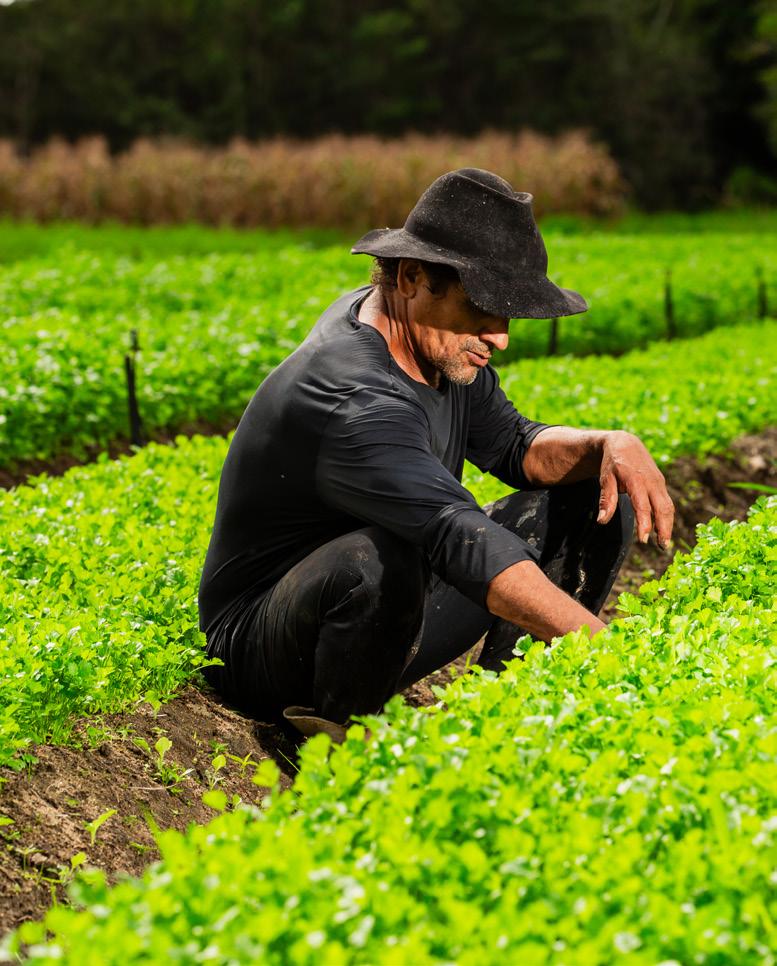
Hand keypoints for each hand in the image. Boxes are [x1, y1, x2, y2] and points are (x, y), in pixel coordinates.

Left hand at [597, 431, 673, 548]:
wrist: (625, 443)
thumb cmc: (612, 463)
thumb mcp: (605, 479)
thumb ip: (606, 500)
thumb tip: (602, 521)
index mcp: (636, 480)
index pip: (643, 506)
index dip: (644, 524)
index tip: (644, 540)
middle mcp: (652, 481)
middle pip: (663, 508)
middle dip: (664, 528)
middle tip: (662, 547)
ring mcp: (658, 482)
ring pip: (668, 506)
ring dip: (668, 525)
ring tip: (664, 543)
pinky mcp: (661, 484)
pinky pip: (667, 502)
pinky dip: (667, 517)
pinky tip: (663, 530)